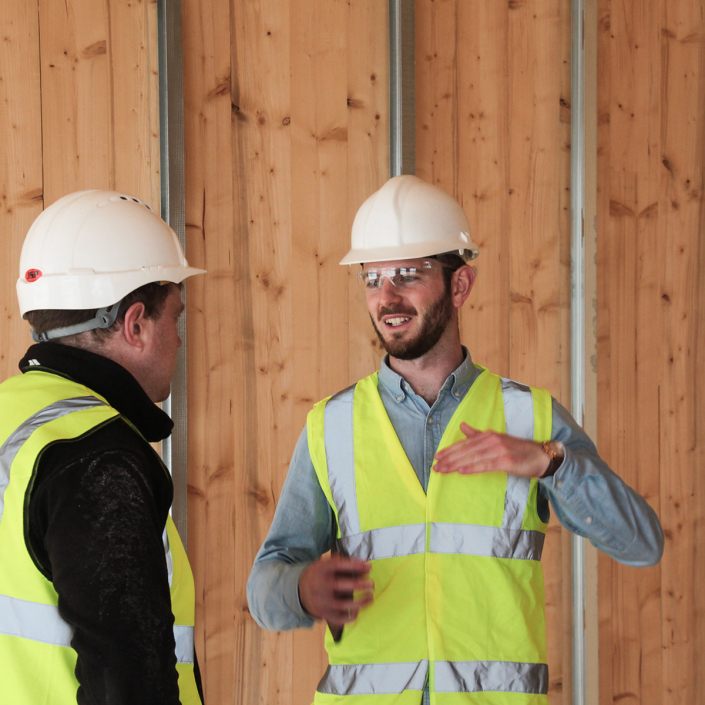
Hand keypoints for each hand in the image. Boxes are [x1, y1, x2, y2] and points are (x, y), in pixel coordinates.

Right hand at [298, 554, 373, 627]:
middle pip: (339, 585)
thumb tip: (363, 564)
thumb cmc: (318, 575)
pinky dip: (349, 617)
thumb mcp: (324, 564)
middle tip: (372, 584)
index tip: (369, 566)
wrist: (298, 591)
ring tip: (370, 598)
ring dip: (358, 603)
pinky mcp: (322, 613)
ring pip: (340, 605)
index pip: (338, 566)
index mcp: (320, 570)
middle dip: (357, 585)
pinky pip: (337, 618)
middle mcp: (319, 585)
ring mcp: (320, 601)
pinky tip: (357, 612)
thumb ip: (341, 562)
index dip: (354, 566)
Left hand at [433, 423, 549, 477]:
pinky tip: (461, 471)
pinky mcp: (506, 461)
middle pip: (466, 450)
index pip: (465, 443)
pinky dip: (472, 468)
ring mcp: (499, 450)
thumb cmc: (517, 450)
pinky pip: (485, 465)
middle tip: (435, 466)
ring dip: (456, 464)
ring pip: (472, 458)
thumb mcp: (497, 439)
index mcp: (488, 435)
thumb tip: (462, 426)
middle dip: (449, 458)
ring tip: (443, 470)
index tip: (436, 456)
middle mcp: (492, 440)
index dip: (450, 450)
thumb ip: (478, 434)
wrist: (540, 456)